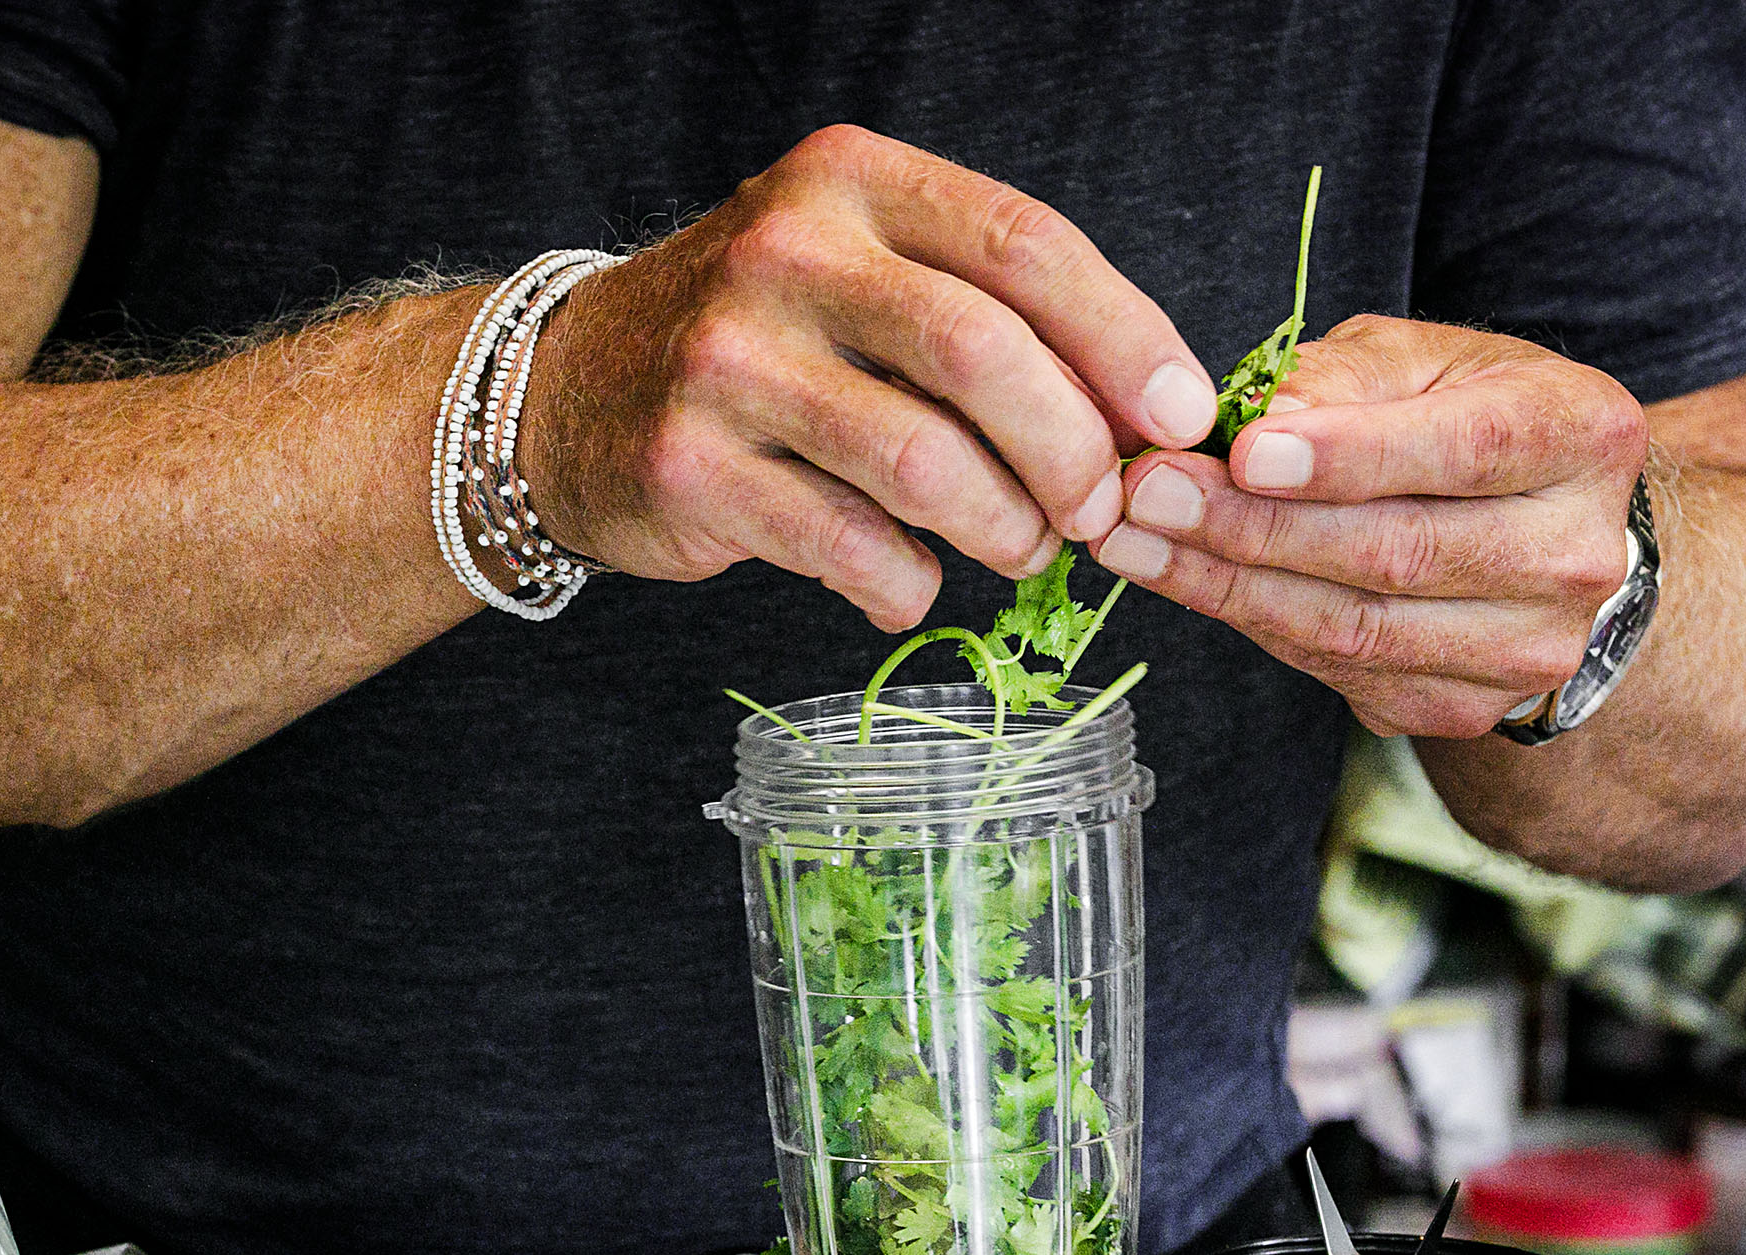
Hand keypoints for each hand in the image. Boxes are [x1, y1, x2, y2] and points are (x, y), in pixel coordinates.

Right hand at [518, 125, 1221, 631]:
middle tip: (1100, 510)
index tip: (1178, 416)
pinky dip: (906, 581)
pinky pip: (848, 545)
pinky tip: (910, 580)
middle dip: (1072, 452)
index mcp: (851, 181)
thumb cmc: (759, 337)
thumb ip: (982, 309)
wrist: (567, 392)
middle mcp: (785, 253)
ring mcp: (728, 362)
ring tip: (1020, 549)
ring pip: (921, 462)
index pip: (1025, 245)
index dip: (1124, 338)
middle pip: (982, 355)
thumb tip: (1139, 412)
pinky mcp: (692, 469)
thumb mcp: (858, 267)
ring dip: (1003, 527)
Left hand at [1095, 317, 1648, 737]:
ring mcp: (1527, 649)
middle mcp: (1576, 555)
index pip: (1465, 451)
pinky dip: (1250, 624)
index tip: (1244, 452)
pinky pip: (1336, 671)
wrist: (1535, 531)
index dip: (1348, 458)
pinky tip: (1187, 580)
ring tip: (1135, 541)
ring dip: (1227, 586)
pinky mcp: (1463, 707)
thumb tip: (1259, 422)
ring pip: (1355, 628)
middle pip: (1396, 553)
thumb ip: (1342, 378)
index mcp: (1584, 437)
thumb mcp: (1422, 361)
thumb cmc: (1467, 420)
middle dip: (1253, 526)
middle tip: (1149, 494)